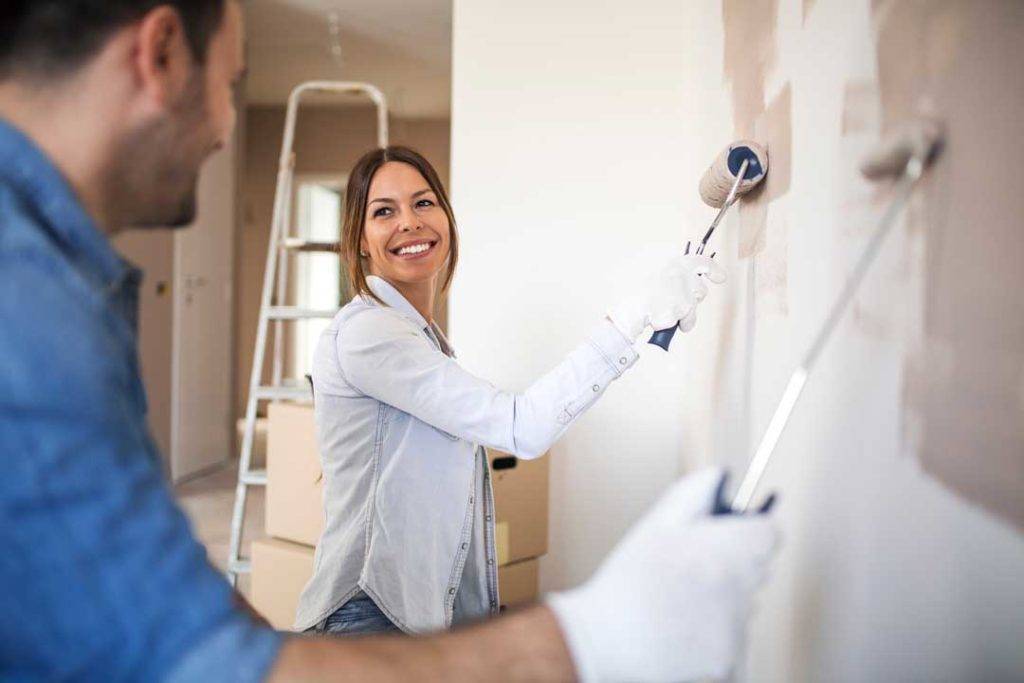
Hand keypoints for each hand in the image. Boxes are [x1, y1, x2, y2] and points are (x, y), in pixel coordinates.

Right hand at [546, 468, 776, 681]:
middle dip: (733, 564)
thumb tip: (720, 475)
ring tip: (679, 600)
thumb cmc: (626, 582)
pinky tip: (681, 627)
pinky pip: (733, 638)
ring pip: (744, 605)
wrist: (603, 640)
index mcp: (724, 552)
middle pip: (757, 569)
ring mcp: (736, 630)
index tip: (733, 533)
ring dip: (724, 600)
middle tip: (692, 567)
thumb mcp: (656, 524)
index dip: (751, 529)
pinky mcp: (729, 661)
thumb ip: (694, 493)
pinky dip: (714, 633)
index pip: (770, 534)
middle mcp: (738, 591)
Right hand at [607, 254, 726, 341]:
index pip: (702, 262)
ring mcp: (684, 291)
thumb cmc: (638, 295)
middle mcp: (683, 274)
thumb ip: (672, 275)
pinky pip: (689, 320)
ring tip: (667, 311)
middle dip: (694, 298)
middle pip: (700, 288)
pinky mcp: (684, 307)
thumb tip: (685, 284)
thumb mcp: (655, 275)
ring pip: (695, 304)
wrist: (631, 309)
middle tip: (681, 303)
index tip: (720, 277)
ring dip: (686, 312)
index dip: (714, 270)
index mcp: (675, 264)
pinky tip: (665, 319)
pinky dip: (681, 324)